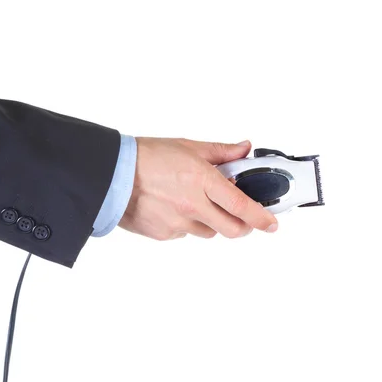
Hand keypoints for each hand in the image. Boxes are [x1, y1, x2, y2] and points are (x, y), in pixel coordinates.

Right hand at [119, 138, 277, 239]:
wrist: (111, 175)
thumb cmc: (145, 157)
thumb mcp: (187, 147)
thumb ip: (220, 152)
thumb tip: (243, 149)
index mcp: (202, 181)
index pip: (242, 206)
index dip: (261, 218)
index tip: (271, 224)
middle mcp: (192, 206)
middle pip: (232, 229)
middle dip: (242, 226)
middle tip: (240, 217)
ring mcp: (177, 223)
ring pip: (207, 232)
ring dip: (209, 221)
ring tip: (192, 202)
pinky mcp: (163, 234)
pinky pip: (183, 234)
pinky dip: (184, 224)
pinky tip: (171, 207)